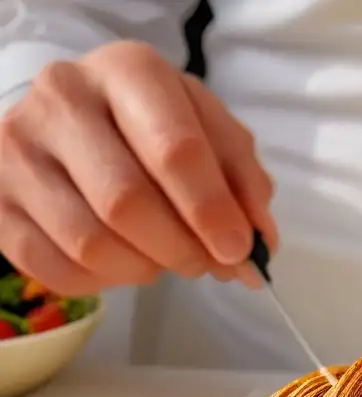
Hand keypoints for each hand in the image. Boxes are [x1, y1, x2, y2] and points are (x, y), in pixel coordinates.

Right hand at [0, 41, 277, 295]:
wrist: (71, 121)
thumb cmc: (153, 128)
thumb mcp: (210, 134)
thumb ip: (244, 183)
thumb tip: (259, 244)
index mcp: (129, 72)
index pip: (174, 150)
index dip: (212, 211)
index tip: (240, 250)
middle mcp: (64, 98)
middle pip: (127, 202)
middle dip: (182, 248)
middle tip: (209, 263)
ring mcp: (18, 148)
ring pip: (90, 242)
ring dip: (146, 269)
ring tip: (167, 258)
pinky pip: (53, 267)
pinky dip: (103, 281)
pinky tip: (125, 263)